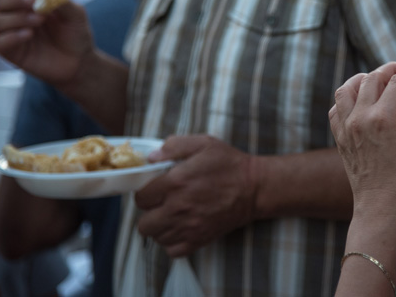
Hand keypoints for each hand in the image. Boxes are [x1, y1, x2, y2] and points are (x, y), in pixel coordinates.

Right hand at [0, 0, 93, 84]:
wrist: (80, 61)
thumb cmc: (76, 34)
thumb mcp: (76, 14)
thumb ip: (61, 0)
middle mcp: (17, 14)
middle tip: (33, 1)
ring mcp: (11, 33)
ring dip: (17, 18)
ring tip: (39, 21)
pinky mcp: (11, 52)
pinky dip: (12, 37)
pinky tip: (29, 35)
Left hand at [134, 135, 256, 256]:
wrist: (254, 187)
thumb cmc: (229, 164)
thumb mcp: (204, 143)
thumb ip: (174, 146)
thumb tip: (151, 157)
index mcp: (175, 182)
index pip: (141, 198)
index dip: (145, 193)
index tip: (155, 190)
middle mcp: (178, 208)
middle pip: (144, 224)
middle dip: (149, 213)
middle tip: (161, 204)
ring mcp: (189, 227)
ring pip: (157, 238)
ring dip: (160, 228)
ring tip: (171, 216)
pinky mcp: (200, 240)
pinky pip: (173, 251)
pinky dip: (172, 243)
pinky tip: (180, 229)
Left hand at [328, 62, 395, 220]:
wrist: (381, 208)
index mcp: (384, 118)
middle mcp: (361, 118)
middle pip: (373, 78)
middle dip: (392, 70)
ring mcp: (346, 127)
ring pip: (348, 87)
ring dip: (365, 78)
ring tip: (380, 80)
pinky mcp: (340, 137)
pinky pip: (337, 108)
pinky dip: (348, 98)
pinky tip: (362, 101)